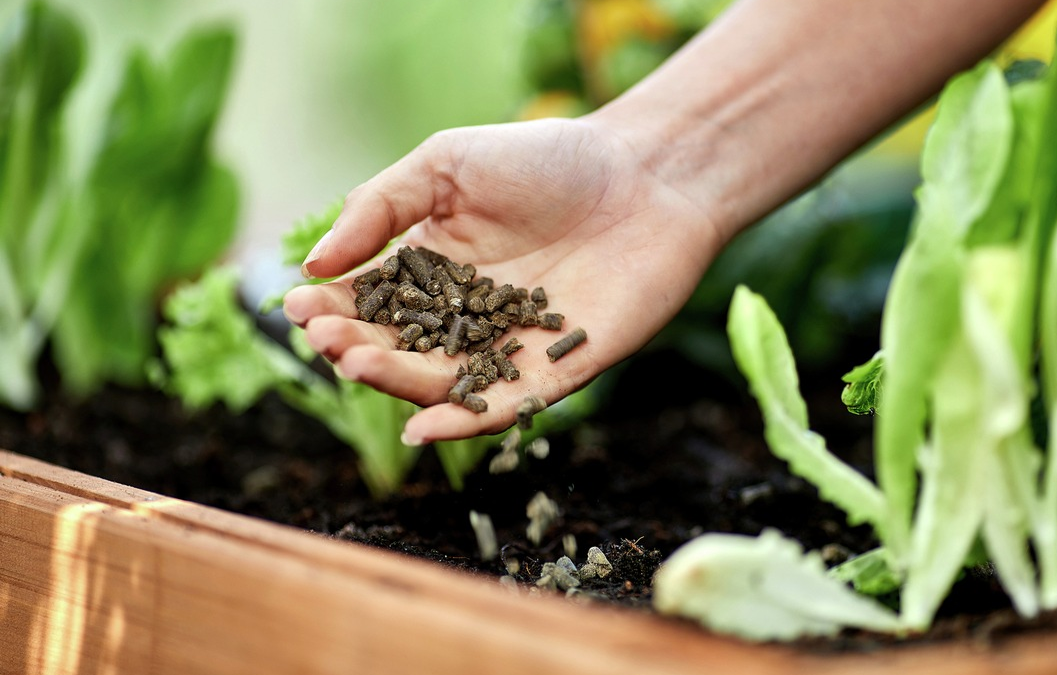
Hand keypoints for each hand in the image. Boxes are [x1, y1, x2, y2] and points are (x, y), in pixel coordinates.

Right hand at [283, 117, 724, 441]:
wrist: (646, 176)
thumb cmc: (547, 160)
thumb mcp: (447, 165)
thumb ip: (381, 208)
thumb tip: (315, 264)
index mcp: (430, 268)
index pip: (367, 299)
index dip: (330, 306)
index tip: (298, 303)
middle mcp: (461, 316)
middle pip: (395, 346)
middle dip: (354, 345)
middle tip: (324, 337)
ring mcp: (505, 348)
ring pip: (438, 381)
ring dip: (394, 380)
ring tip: (356, 362)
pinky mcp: (553, 374)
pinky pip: (501, 407)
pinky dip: (461, 424)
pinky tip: (422, 428)